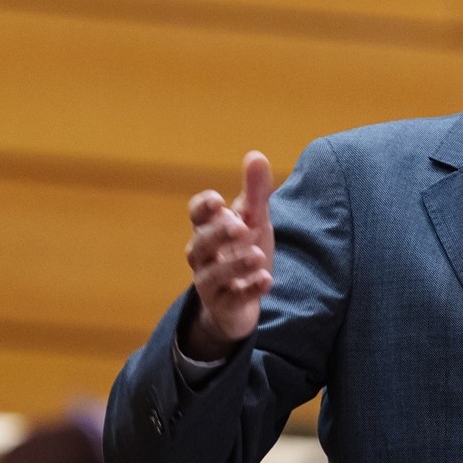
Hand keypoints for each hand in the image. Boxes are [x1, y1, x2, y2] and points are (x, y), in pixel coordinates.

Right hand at [182, 151, 274, 360]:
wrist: (242, 301)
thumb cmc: (242, 251)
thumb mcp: (254, 221)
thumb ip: (255, 192)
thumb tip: (256, 155)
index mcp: (208, 230)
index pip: (196, 215)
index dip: (203, 207)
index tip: (218, 202)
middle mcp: (203, 256)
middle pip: (199, 244)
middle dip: (217, 234)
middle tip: (240, 226)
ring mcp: (211, 283)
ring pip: (212, 274)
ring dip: (234, 265)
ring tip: (257, 256)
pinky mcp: (224, 306)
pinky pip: (233, 300)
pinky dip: (249, 290)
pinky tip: (266, 280)